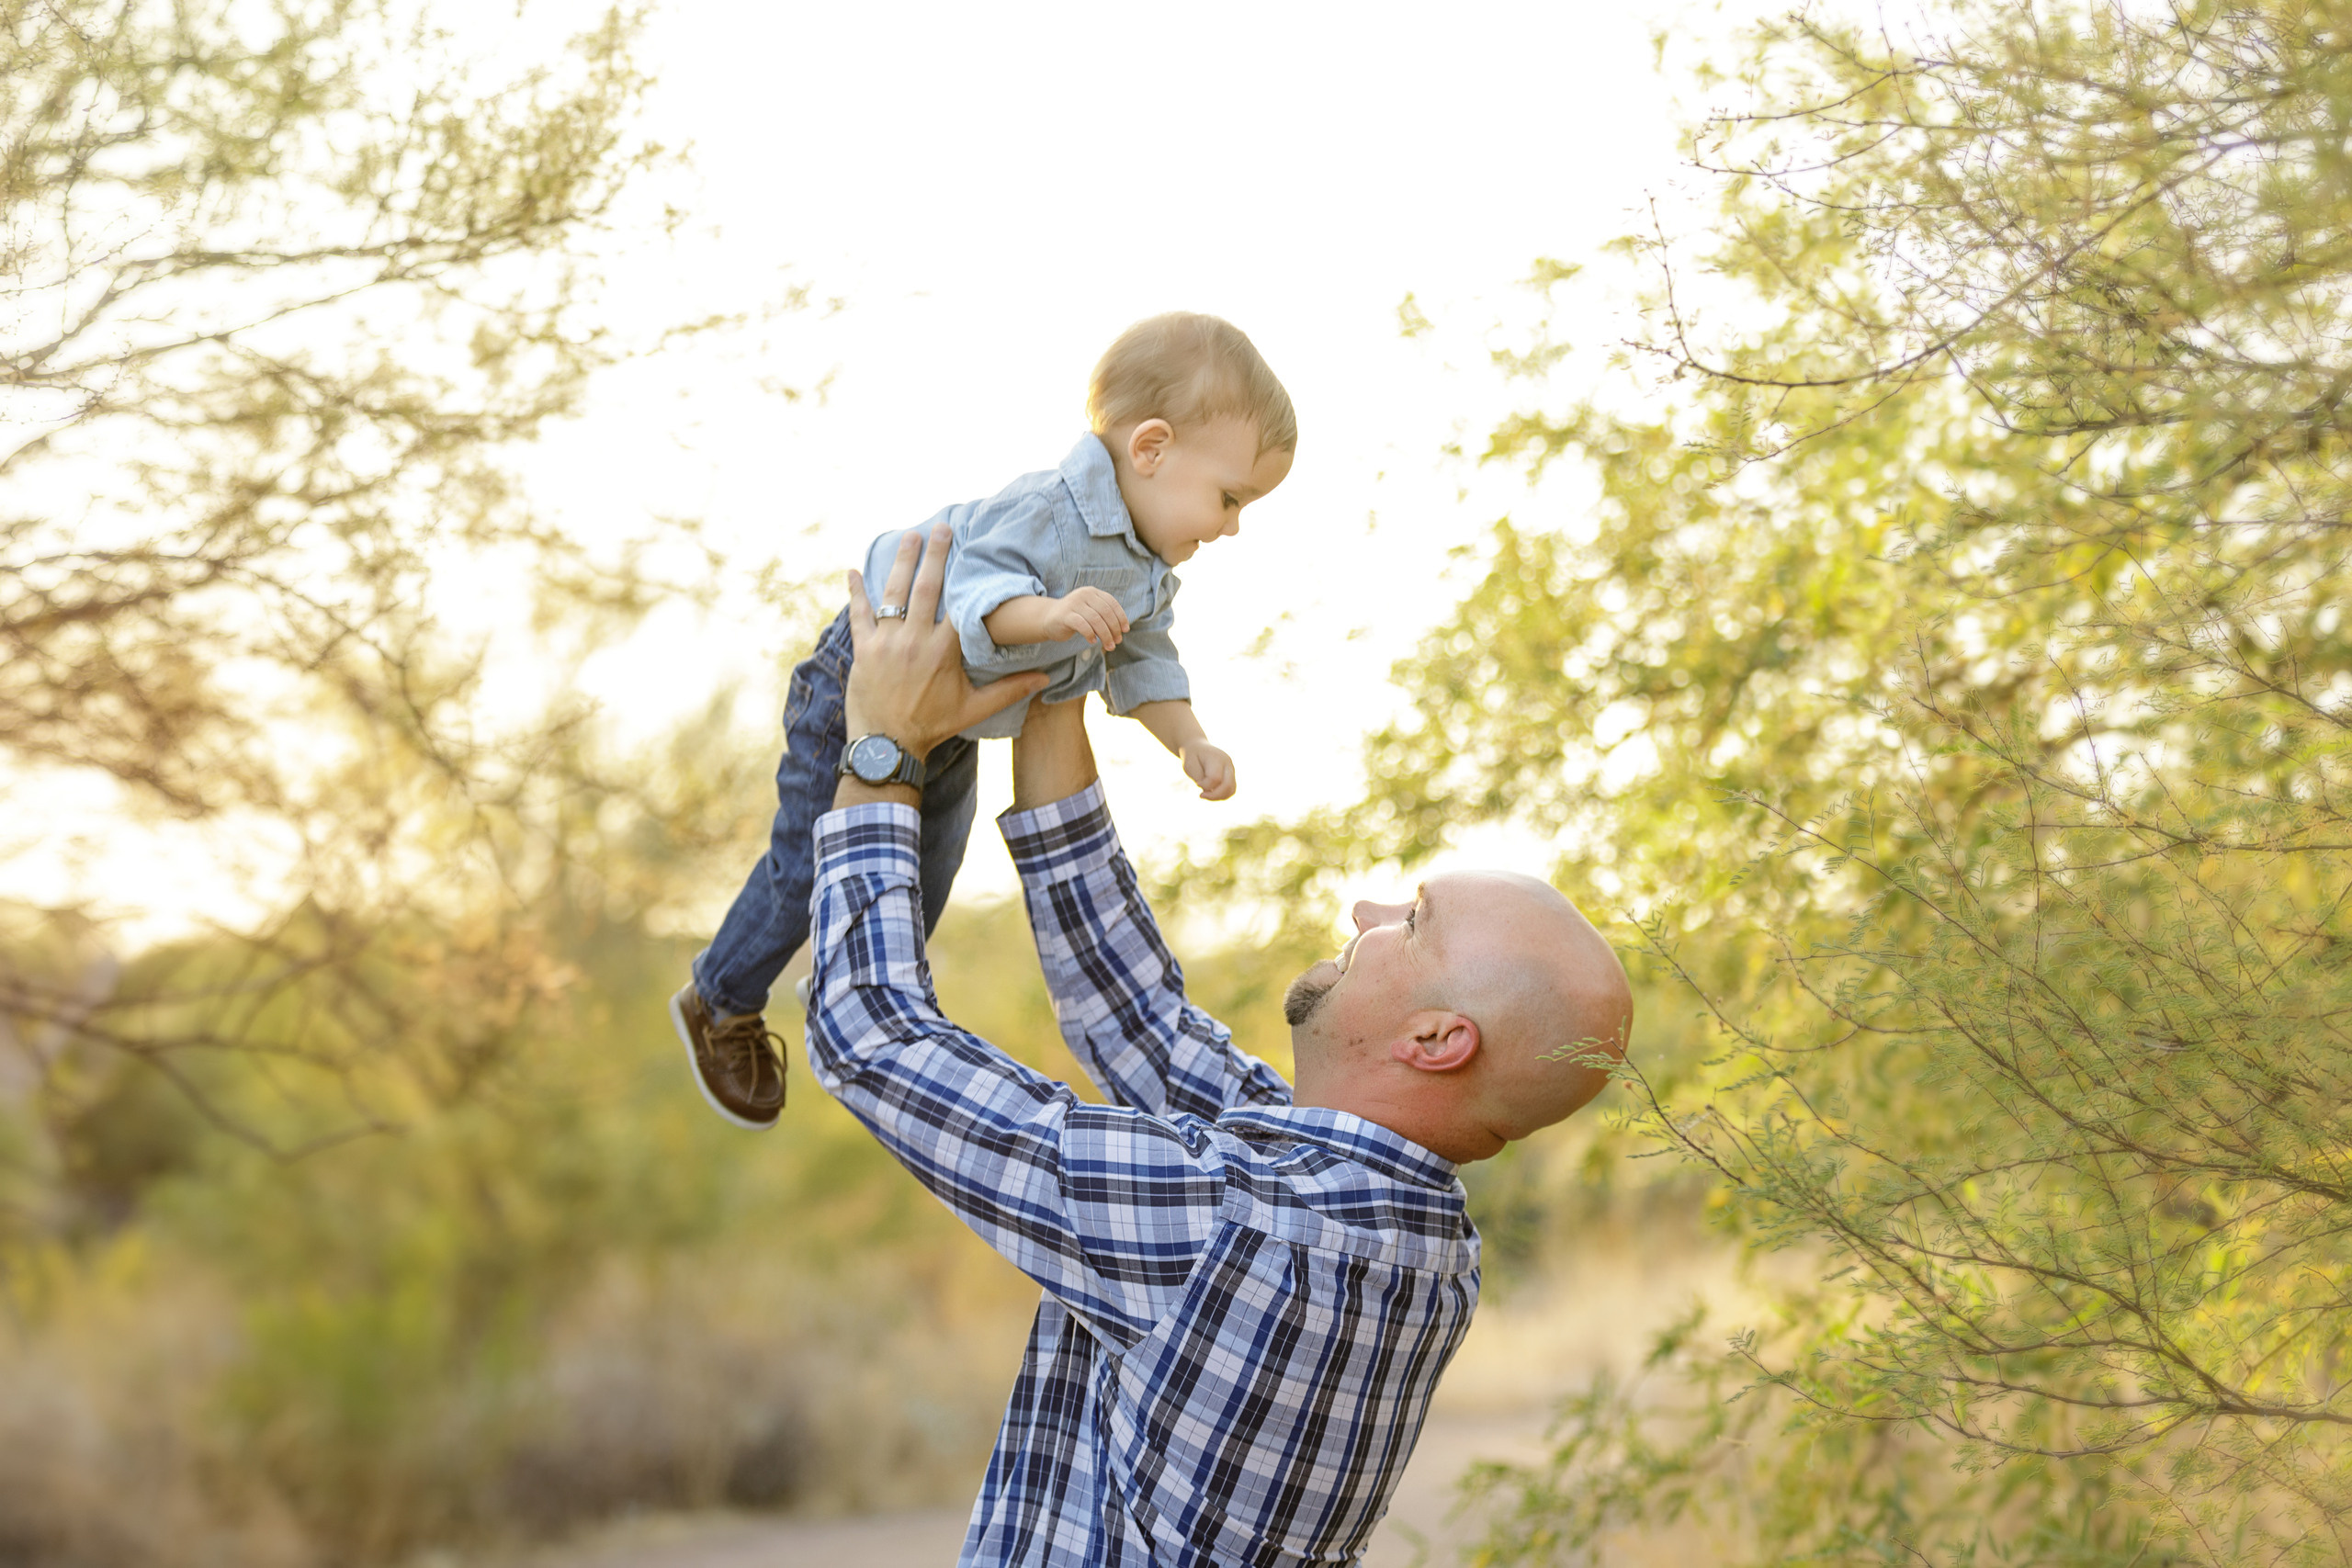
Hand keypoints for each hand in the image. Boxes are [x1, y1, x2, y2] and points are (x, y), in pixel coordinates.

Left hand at [844, 524, 1048, 759]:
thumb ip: (1009, 690)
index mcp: (944, 651)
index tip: (972, 553)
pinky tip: (852, 571)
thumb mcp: (973, 708)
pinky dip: (855, 592)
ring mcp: (887, 643)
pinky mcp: (864, 649)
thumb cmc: (933, 727)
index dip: (966, 579)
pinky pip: (859, 614)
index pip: (959, 606)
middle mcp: (915, 640)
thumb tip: (1045, 679)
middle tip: (942, 527)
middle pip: (927, 587)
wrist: (887, 746)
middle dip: (935, 554)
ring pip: (894, 593)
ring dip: (901, 561)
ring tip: (909, 536)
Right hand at [1047, 587, 1128, 650]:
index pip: (1112, 603)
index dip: (1121, 617)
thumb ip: (1104, 616)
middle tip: (1117, 642)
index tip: (1125, 630)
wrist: (1048, 618)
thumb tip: (1122, 630)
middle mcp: (1084, 594)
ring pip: (1096, 620)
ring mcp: (1074, 603)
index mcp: (1092, 592)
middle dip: (1114, 629)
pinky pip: (1083, 625)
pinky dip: (1090, 634)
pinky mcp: (1065, 615)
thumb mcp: (1090, 612)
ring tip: (1108, 646)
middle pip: (1106, 612)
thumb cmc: (1074, 618)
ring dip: (1105, 635)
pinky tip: (1093, 641)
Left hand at [1181, 740, 1234, 801]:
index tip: (1197, 783)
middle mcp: (1228, 764)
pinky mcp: (1231, 776)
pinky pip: (1230, 791)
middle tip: (1201, 795)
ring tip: (1205, 794)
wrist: (1198, 748)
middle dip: (1214, 795)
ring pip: (1231, 790)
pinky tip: (1210, 793)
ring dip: (1217, 797)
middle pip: (1227, 785)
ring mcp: (1231, 770)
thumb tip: (1209, 790)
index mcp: (1217, 758)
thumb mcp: (1189, 765)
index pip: (1215, 778)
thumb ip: (1199, 777)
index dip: (1205, 785)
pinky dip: (1221, 796)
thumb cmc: (1192, 757)